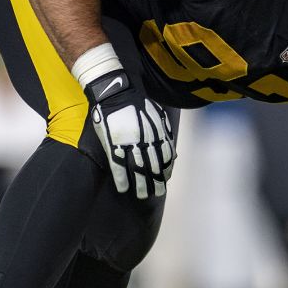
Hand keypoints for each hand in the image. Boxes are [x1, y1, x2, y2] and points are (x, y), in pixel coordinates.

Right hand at [84, 69, 174, 197]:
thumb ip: (166, 135)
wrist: (116, 92)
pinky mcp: (114, 144)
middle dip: (156, 182)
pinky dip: (122, 179)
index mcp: (158, 134)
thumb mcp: (158, 117)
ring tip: (142, 195)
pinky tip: (124, 189)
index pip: (165, 158)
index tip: (165, 180)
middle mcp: (146, 141)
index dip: (165, 172)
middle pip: (153, 167)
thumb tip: (174, 153)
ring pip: (137, 170)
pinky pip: (118, 166)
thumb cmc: (138, 104)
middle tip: (156, 193)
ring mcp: (129, 144)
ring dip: (140, 185)